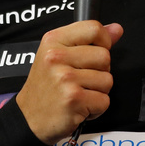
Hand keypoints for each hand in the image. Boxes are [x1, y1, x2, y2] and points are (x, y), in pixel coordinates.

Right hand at [15, 21, 122, 144]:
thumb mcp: (59, 55)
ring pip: (107, 80)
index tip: (94, 53)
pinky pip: (104, 100)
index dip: (103, 41)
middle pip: (105, 56)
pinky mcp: (74, 99)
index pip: (93, 28)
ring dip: (98, 91)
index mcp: (53, 41)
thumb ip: (89, 40)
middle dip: (100, 72)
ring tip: (79, 93)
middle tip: (80, 80)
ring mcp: (65, 78)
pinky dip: (95, 108)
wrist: (28, 117)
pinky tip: (79, 106)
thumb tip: (116, 29)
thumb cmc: (45, 86)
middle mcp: (57, 57)